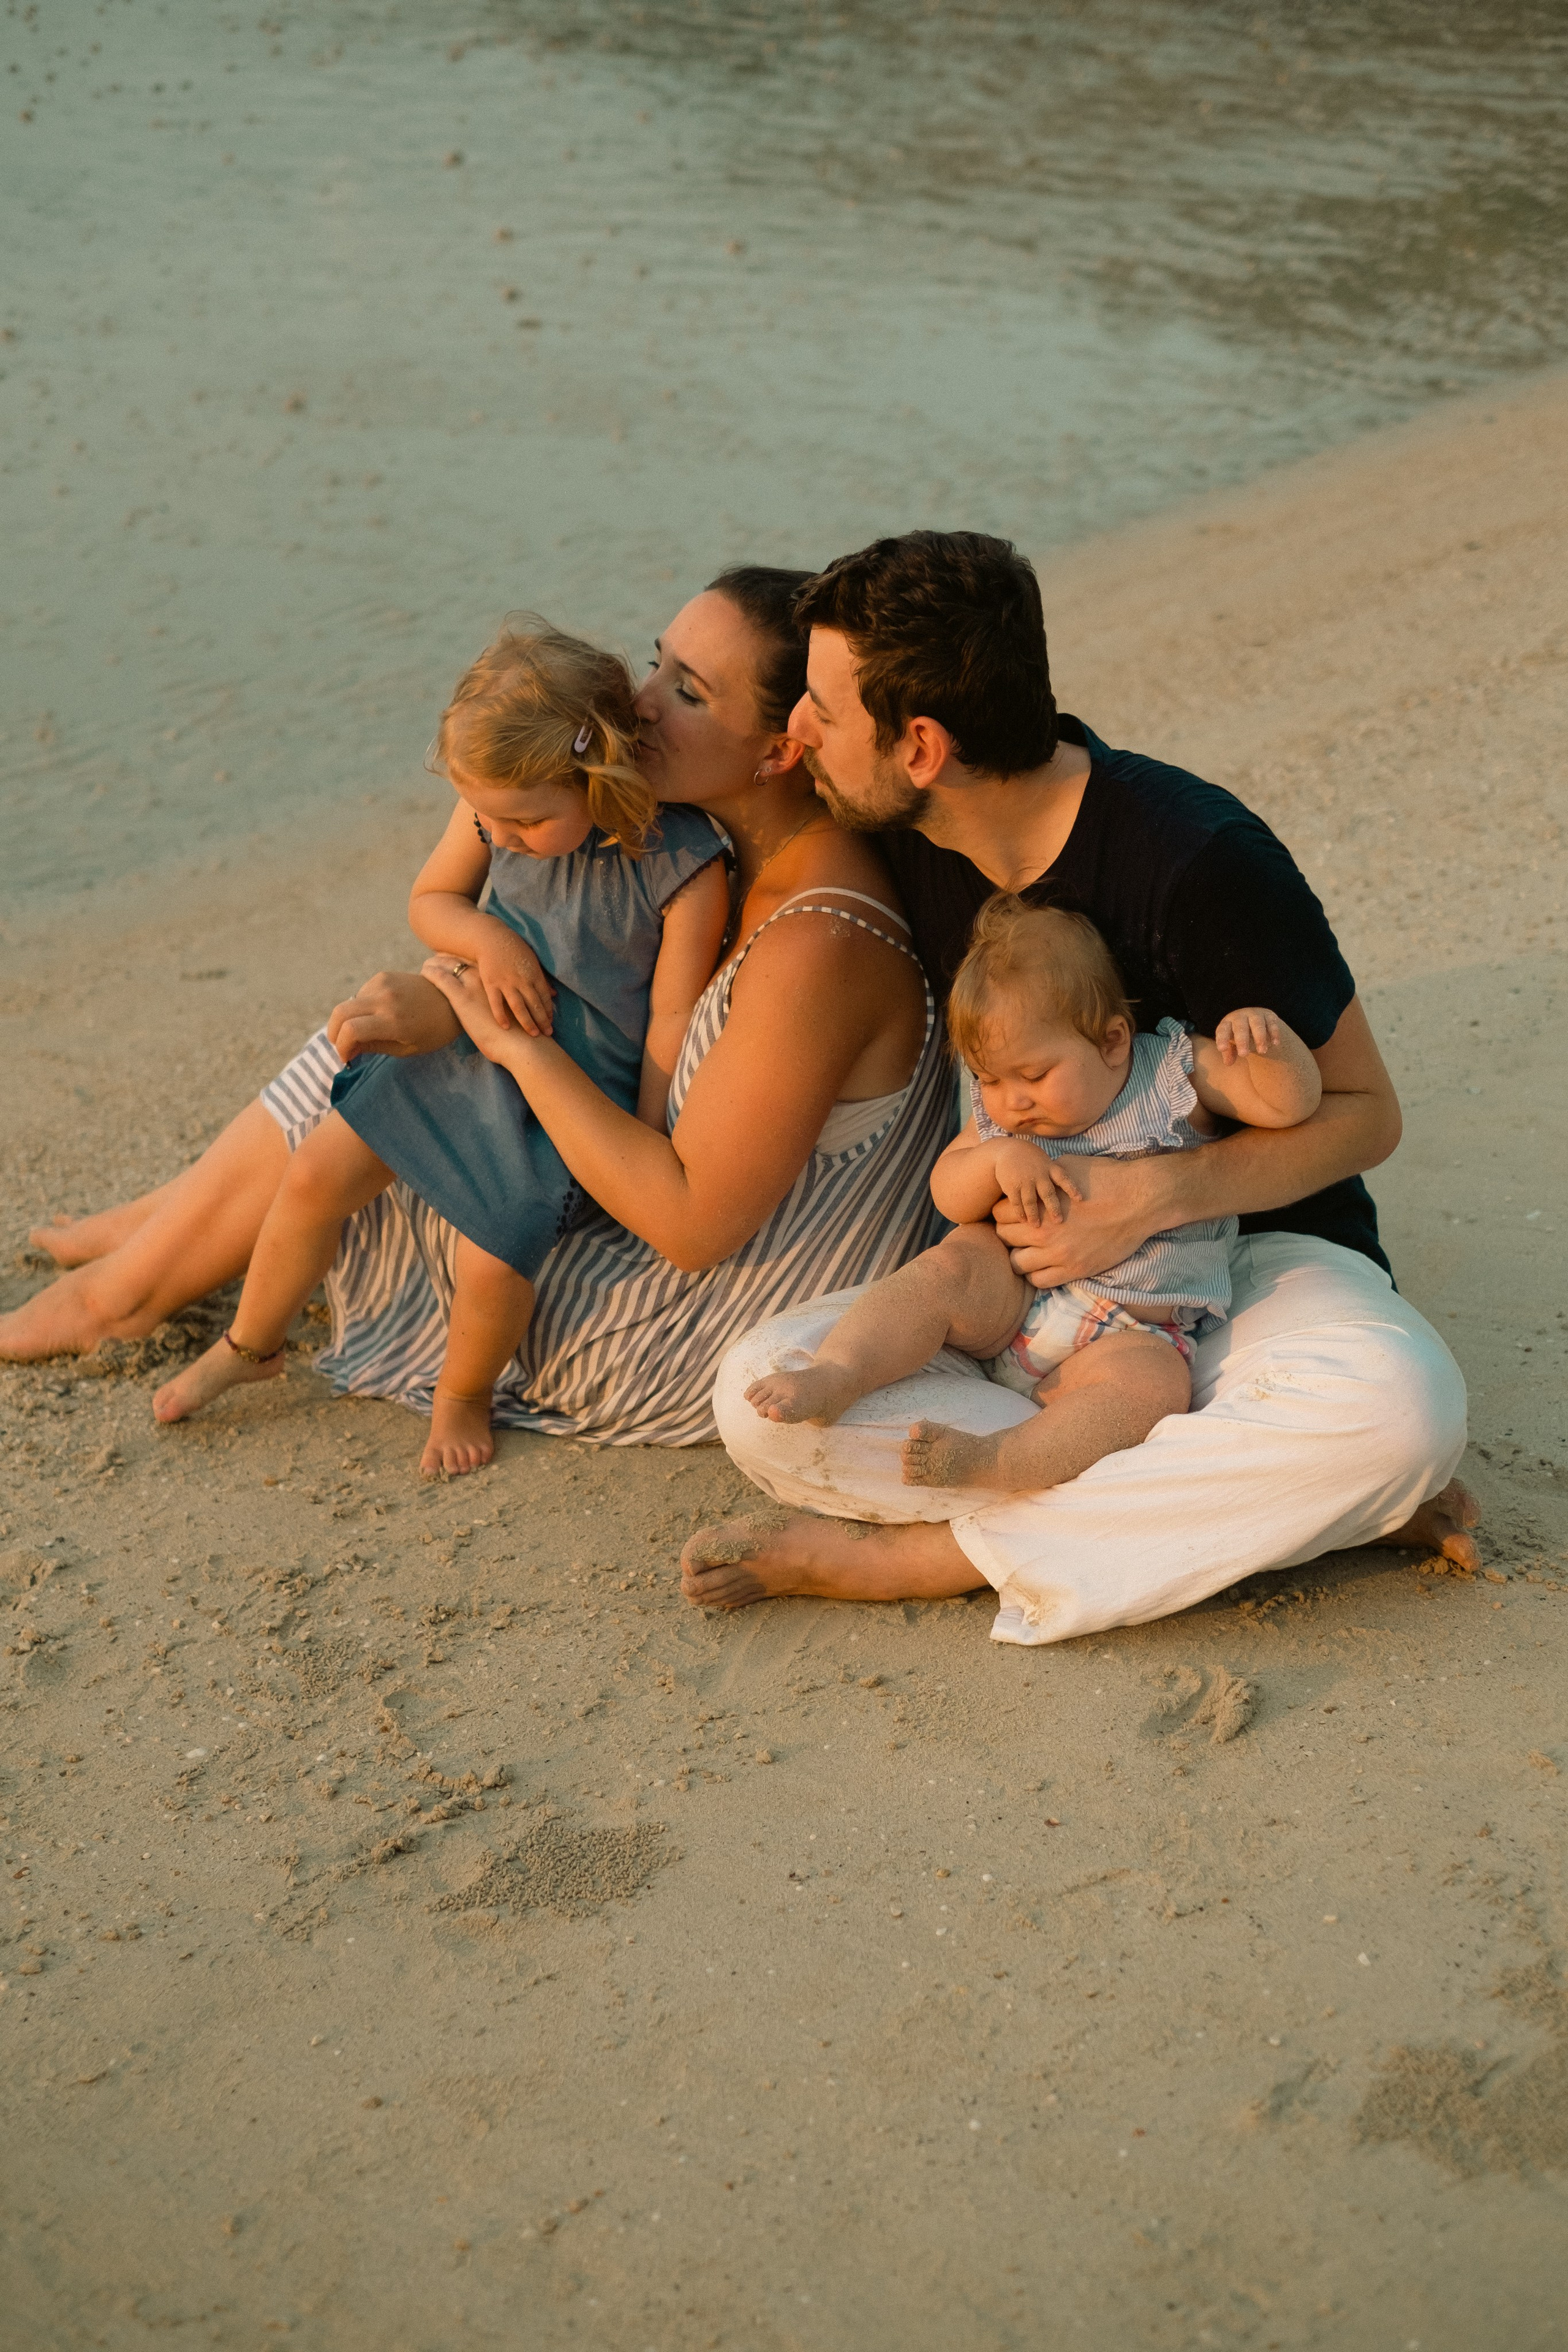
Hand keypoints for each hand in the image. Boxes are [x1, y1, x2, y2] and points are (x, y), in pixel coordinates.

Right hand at [327, 970, 460, 1063]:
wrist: (453, 1001)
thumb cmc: (433, 1032)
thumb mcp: (405, 1048)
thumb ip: (373, 1047)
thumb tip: (346, 1051)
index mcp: (393, 1021)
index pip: (350, 1031)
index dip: (341, 1047)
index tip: (346, 1058)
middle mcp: (385, 999)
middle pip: (340, 1013)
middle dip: (334, 1033)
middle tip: (340, 1046)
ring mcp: (383, 983)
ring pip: (348, 1004)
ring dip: (347, 1021)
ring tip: (361, 1033)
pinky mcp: (383, 976)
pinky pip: (360, 994)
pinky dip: (359, 1008)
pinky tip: (373, 1017)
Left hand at [422, 956, 531, 1065]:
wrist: (523, 1045)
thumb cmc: (521, 1037)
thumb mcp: (513, 1017)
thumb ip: (503, 1010)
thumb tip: (498, 1017)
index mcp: (497, 981)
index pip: (476, 963)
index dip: (464, 958)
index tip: (454, 957)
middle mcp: (486, 979)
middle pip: (462, 960)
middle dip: (449, 956)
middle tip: (436, 954)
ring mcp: (473, 986)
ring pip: (449, 965)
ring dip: (436, 962)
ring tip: (426, 961)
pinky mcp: (462, 998)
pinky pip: (441, 978)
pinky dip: (431, 973)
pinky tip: (423, 971)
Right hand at [473, 928, 554, 1037]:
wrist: (490, 938)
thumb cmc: (513, 948)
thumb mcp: (532, 960)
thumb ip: (542, 978)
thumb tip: (555, 994)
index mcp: (533, 974)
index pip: (544, 996)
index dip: (548, 1011)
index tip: (551, 1022)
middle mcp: (522, 980)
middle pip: (534, 1005)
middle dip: (543, 1021)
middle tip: (548, 1034)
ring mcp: (506, 983)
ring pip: (519, 1007)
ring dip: (527, 1022)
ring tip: (534, 1035)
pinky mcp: (491, 984)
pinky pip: (496, 1004)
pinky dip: (501, 1015)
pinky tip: (506, 1027)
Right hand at [991, 1139, 1082, 1227]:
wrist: (1008, 1150)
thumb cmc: (1033, 1159)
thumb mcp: (1046, 1161)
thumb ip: (1055, 1175)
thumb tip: (1072, 1192)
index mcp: (1050, 1167)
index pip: (1063, 1178)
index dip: (1072, 1188)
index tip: (1080, 1199)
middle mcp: (1038, 1174)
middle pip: (1047, 1193)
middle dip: (1054, 1208)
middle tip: (1059, 1221)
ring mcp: (1024, 1180)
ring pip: (1030, 1201)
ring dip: (1034, 1214)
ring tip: (1036, 1225)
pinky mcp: (1012, 1185)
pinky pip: (1017, 1202)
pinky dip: (1020, 1212)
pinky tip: (1024, 1220)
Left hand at [992, 1153, 1164, 1288]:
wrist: (1140, 1200)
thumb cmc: (1107, 1178)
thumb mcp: (1068, 1168)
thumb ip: (1044, 1179)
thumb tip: (1030, 1180)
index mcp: (1041, 1206)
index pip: (1000, 1212)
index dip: (1004, 1209)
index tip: (1014, 1210)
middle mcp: (1045, 1233)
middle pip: (1003, 1237)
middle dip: (1008, 1231)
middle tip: (1020, 1228)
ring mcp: (1060, 1255)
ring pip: (1017, 1263)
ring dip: (1019, 1254)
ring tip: (1030, 1248)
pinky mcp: (1076, 1270)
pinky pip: (1040, 1281)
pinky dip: (1036, 1274)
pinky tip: (1044, 1263)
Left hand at [1214, 1007, 1281, 1064]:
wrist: (1256, 1023)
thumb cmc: (1239, 1037)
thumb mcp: (1232, 1044)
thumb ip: (1229, 1053)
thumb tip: (1228, 1062)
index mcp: (1228, 1023)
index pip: (1222, 1030)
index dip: (1222, 1039)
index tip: (1222, 1049)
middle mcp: (1240, 1016)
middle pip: (1240, 1027)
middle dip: (1242, 1041)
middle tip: (1243, 1055)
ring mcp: (1255, 1014)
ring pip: (1257, 1024)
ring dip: (1260, 1037)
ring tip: (1262, 1051)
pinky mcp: (1269, 1016)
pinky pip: (1272, 1023)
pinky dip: (1274, 1033)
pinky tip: (1275, 1044)